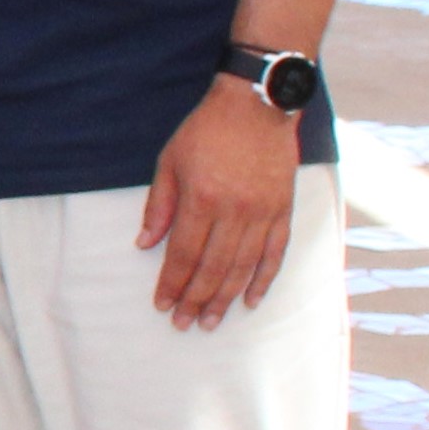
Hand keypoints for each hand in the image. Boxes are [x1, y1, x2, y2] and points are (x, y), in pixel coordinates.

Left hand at [139, 77, 297, 326]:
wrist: (256, 105)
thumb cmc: (206, 131)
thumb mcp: (169, 161)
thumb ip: (158, 205)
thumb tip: (145, 244)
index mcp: (202, 200)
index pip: (183, 254)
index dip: (172, 283)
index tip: (163, 304)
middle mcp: (235, 212)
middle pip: (213, 268)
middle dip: (196, 300)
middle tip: (185, 324)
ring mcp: (263, 213)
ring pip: (244, 267)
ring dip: (226, 298)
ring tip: (213, 321)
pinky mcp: (283, 210)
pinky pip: (275, 252)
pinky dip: (264, 279)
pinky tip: (252, 299)